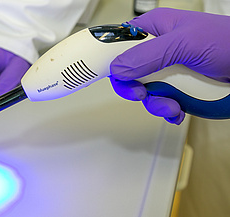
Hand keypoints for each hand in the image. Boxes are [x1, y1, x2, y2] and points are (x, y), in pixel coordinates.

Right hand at [110, 8, 229, 123]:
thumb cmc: (229, 42)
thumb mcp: (184, 44)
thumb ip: (148, 55)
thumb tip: (119, 68)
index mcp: (155, 29)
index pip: (118, 42)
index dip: (108, 59)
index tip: (101, 74)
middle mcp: (158, 50)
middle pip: (128, 72)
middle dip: (135, 88)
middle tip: (142, 92)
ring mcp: (168, 70)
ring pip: (144, 91)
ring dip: (155, 103)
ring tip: (171, 104)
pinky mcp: (178, 88)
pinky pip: (161, 102)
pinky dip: (168, 111)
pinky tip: (178, 109)